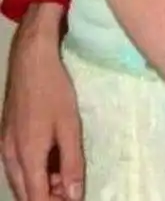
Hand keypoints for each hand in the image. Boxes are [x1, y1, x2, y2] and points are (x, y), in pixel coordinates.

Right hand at [1, 4, 82, 200]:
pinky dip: (33, 172)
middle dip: (47, 197)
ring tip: (65, 178)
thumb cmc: (54, 90)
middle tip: (71, 191)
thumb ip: (71, 163)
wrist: (31, 61)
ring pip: (19, 181)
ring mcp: (4, 147)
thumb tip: (74, 195)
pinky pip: (17, 167)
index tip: (73, 200)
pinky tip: (51, 162)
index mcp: (26, 157)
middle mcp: (9, 157)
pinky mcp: (5, 137)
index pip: (36, 199)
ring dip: (40, 186)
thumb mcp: (70, 127)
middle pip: (25, 194)